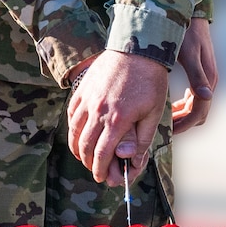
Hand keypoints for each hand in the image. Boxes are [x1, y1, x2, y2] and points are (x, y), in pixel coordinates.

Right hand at [66, 51, 168, 184]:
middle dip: (89, 164)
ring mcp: (87, 100)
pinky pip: (71, 115)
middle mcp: (98, 111)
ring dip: (78, 149)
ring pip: (74, 132)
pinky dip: (73, 129)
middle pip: (85, 147)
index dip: (101, 170)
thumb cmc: (150, 81)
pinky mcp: (82, 90)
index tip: (103, 178)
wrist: (138, 48)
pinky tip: (79, 134)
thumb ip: (142, 139)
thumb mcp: (154, 113)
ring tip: (86, 157)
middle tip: (97, 171)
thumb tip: (134, 162)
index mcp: (117, 120)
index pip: (102, 154)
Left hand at [169, 17, 218, 133]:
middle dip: (183, 123)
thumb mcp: (189, 54)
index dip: (184, 125)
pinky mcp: (202, 73)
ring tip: (165, 119)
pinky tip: (172, 105)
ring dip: (184, 115)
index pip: (199, 112)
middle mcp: (210, 81)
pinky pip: (196, 96)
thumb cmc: (186, 32)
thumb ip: (197, 76)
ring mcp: (207, 78)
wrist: (191, 14)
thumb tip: (206, 97)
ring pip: (198, 106)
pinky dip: (185, 105)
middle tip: (163, 129)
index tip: (167, 131)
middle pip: (200, 112)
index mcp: (208, 79)